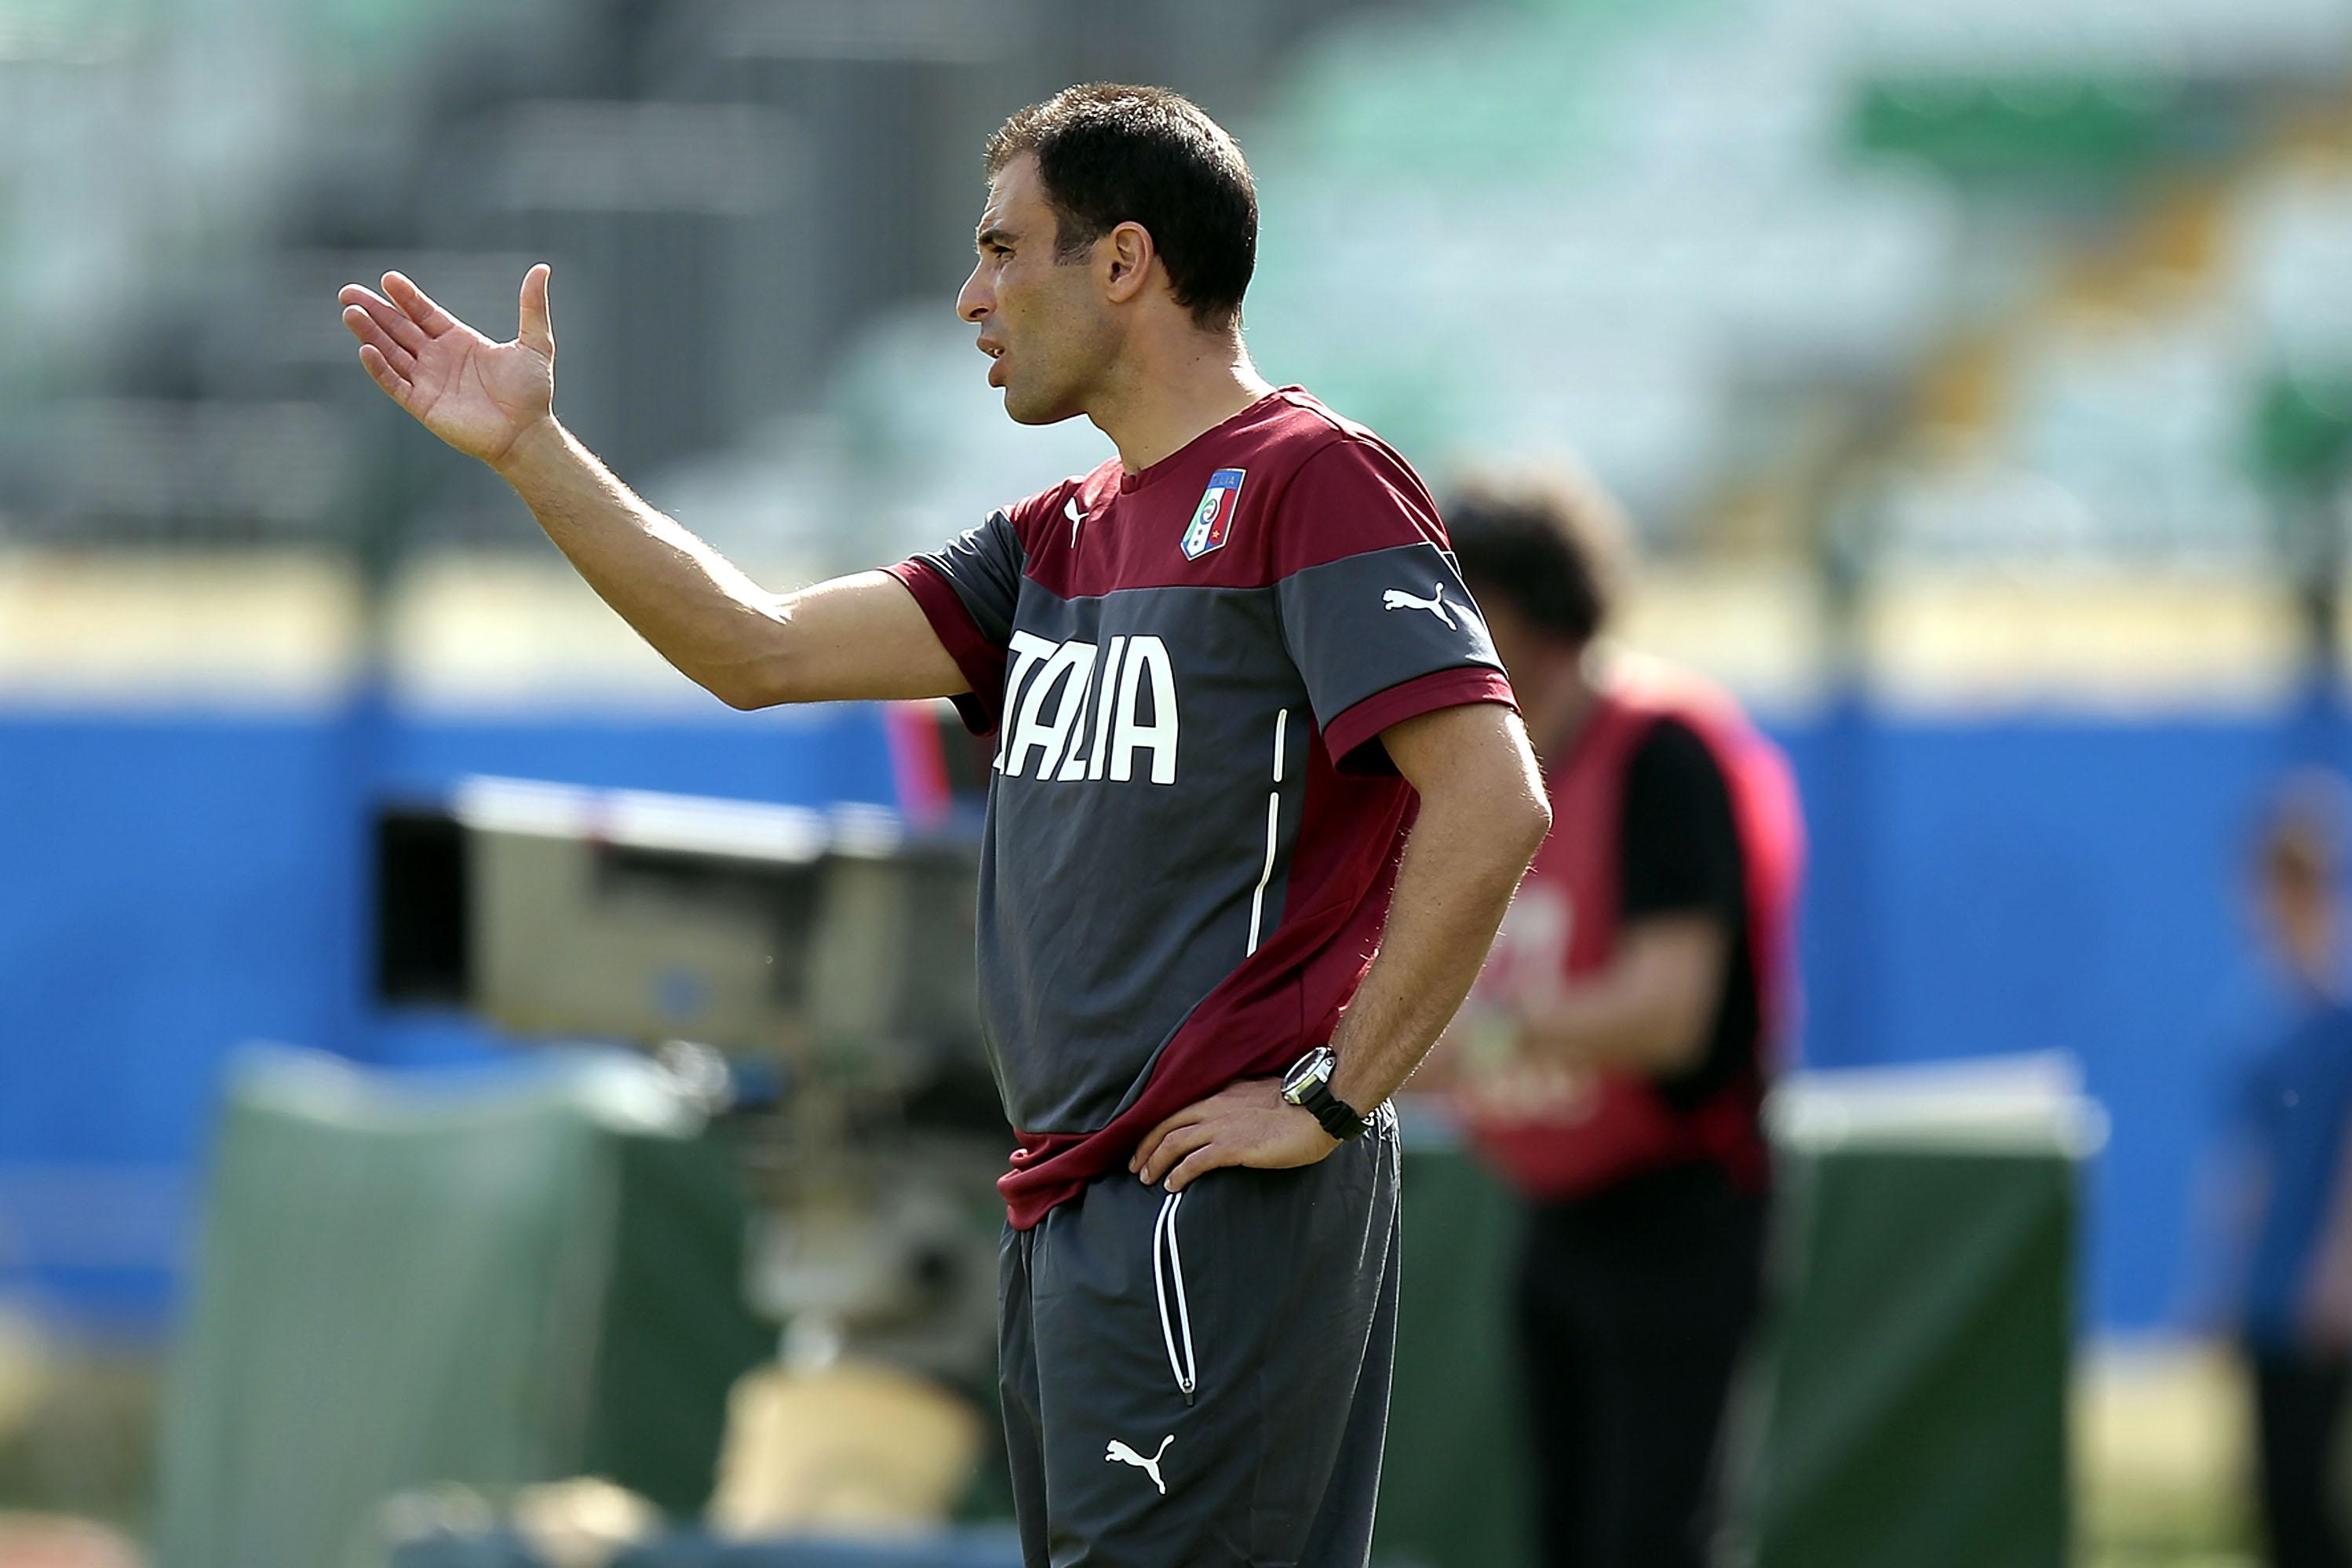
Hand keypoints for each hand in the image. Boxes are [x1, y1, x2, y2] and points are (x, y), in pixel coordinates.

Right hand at [339, 266, 556, 468]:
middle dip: (374, 310)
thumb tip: (542, 269)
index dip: (406, 297)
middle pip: (399, 329)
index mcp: (458, 340)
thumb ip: (532, 307)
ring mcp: (428, 381)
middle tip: (348, 292)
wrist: (527, 433)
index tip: (388, 279)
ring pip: (391, 352)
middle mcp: (438, 358)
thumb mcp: (535, 343)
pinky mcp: (423, 405)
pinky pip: (395, 383)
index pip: (423, 313)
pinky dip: (380, 368)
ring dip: (370, 334)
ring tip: (350, 312)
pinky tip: (365, 349)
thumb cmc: (532, 392)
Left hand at [1130, 1078, 1338, 1191]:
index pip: (1177, 1108)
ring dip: (1155, 1162)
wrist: (1318, 1109)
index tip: (1146, 1143)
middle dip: (1145, 1146)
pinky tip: (1172, 1186)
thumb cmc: (1298, 1104)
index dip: (1156, 1127)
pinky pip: (1194, 1161)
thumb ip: (1238, 1104)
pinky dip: (1178, 1174)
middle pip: (1166, 1124)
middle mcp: (1215, 1106)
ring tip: (1146, 1178)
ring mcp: (1222, 1126)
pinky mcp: (1232, 1147)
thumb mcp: (1259, 1095)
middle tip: (1135, 1165)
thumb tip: (1231, 1119)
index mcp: (1221, 1093)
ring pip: (1173, 1142)